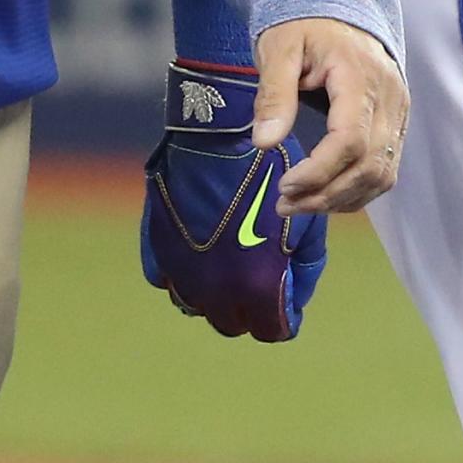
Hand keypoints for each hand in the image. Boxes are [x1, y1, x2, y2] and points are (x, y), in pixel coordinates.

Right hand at [141, 61, 327, 341]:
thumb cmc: (269, 173)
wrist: (217, 133)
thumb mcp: (303, 219)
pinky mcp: (157, 249)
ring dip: (214, 294)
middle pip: (232, 323)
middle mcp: (214, 289)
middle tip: (258, 281)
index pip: (273, 329)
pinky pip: (168, 279)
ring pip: (197, 305)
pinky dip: (184, 273)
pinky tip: (199, 251)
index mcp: (255, 286)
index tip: (285, 300)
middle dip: (249, 309)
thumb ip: (305, 263)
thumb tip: (295, 288)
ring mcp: (180, 270)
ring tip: (228, 265)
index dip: (283, 316)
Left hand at [253, 15, 405, 214]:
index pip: (350, 139)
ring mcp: (398, 113)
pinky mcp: (397, 124)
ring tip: (300, 204)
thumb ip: (274, 95)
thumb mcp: (279, 49)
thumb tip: (264, 143)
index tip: (285, 185)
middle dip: (327, 194)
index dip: (319, 171)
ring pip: (382, 174)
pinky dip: (357, 191)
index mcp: (360, 76)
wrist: (338, 10)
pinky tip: (326, 195)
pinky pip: (385, 169)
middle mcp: (389, 98)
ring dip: (342, 199)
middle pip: (369, 164)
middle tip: (285, 204)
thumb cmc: (305, 26)